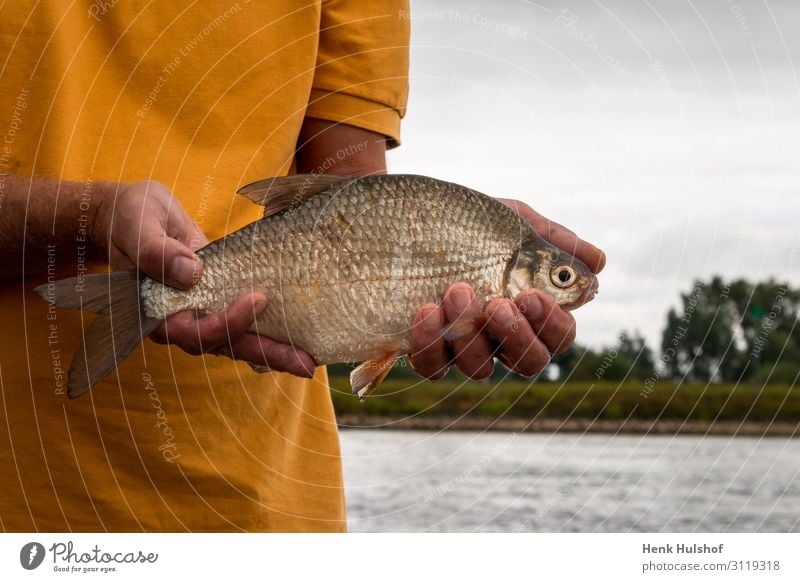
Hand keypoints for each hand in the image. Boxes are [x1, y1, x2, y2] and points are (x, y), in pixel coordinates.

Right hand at [94, 180, 315, 377]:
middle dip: (268, 354)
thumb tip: (191, 272)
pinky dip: (271, 331)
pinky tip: (299, 340)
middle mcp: (183, 320)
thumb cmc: (132, 218)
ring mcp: (203, 312)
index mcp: (159, 311)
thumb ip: (156, 250)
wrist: (136, 214)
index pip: (195, 331)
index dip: (229, 322)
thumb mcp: (138, 225)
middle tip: (306, 365)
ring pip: (241, 340)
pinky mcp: (220, 300)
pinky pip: (246, 322)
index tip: (258, 299)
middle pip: (228, 345)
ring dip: (276, 350)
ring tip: (309, 360)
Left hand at [409, 199, 604, 380]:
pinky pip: (433, 367)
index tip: (530, 294)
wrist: (412, 217)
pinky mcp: (426, 349)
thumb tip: (598, 262)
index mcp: (530, 310)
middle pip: (530, 363)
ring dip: (471, 335)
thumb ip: (552, 240)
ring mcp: (463, 346)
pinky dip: (431, 344)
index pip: (558, 337)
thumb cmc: (469, 223)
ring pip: (480, 369)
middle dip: (517, 336)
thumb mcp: (512, 222)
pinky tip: (426, 309)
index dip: (551, 325)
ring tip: (456, 291)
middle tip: (497, 304)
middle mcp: (501, 336)